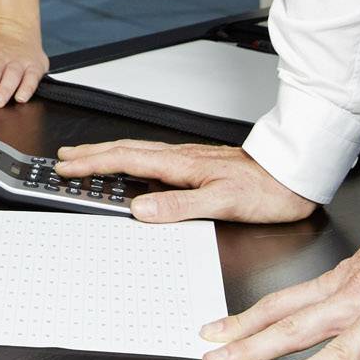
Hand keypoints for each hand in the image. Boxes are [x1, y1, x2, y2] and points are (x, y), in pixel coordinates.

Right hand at [54, 139, 318, 224]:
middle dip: (91, 154)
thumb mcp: (223, 202)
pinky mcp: (198, 168)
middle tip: (64, 157)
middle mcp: (181, 159)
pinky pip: (152, 161)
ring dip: (108, 155)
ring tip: (88, 159)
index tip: (67, 167)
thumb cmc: (267, 189)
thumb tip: (140, 208)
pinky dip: (130, 162)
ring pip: (138, 154)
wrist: (295, 176)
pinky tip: (132, 171)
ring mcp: (189, 162)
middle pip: (126, 151)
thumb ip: (180, 205)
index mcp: (181, 165)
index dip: (93, 164)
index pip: (126, 160)